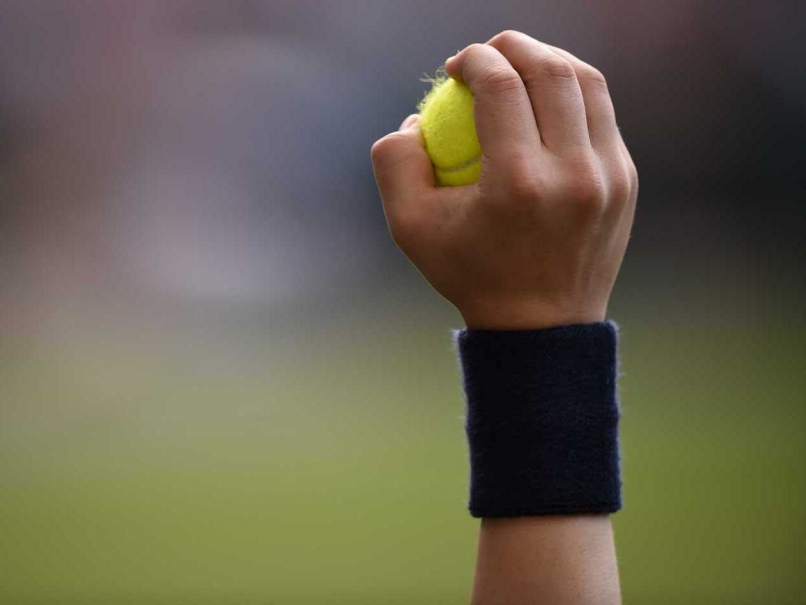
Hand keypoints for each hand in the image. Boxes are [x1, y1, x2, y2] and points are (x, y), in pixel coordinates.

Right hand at [371, 31, 637, 329]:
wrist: (542, 324)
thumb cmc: (470, 273)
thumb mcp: (409, 227)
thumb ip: (395, 162)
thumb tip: (417, 117)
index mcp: (518, 183)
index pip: (501, 86)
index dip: (475, 59)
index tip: (457, 65)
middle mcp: (574, 173)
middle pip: (551, 70)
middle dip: (513, 45)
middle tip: (488, 51)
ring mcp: (609, 176)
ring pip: (587, 83)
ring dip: (550, 59)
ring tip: (520, 65)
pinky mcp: (626, 180)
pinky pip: (601, 114)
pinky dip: (572, 93)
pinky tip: (546, 101)